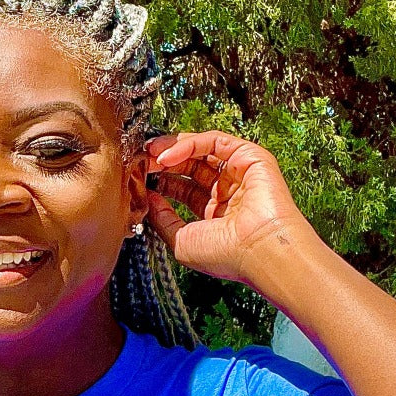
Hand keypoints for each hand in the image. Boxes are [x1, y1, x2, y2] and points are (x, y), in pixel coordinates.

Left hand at [144, 130, 319, 287]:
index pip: (181, 189)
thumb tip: (148, 197)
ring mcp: (238, 173)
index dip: (158, 181)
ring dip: (172, 149)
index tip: (137, 179)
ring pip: (200, 150)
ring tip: (149, 154)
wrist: (258, 250)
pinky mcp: (250, 157)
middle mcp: (225, 192)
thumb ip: (162, 219)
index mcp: (212, 213)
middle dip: (161, 162)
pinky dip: (189, 144)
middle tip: (140, 161)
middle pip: (188, 166)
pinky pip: (215, 141)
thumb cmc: (223, 254)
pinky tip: (167, 155)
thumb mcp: (180, 241)